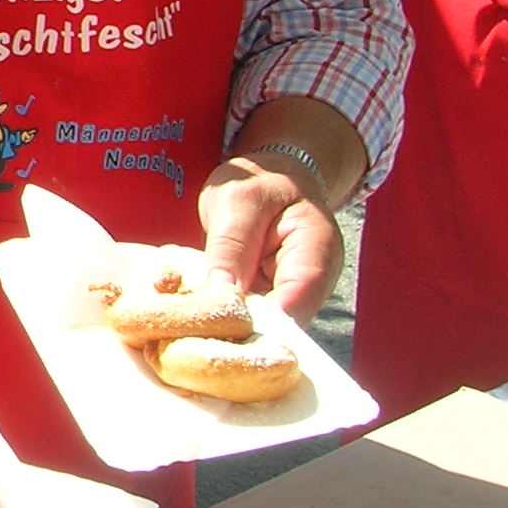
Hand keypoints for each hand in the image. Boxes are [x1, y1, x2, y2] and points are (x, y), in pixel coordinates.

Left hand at [196, 155, 343, 323]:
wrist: (268, 179)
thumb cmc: (258, 183)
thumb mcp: (237, 202)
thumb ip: (231, 247)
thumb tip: (222, 295)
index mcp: (316, 252)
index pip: (297, 300)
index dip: (262, 322)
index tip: (223, 328)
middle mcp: (311, 282)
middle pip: (281, 321)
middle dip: (242, 328)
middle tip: (195, 327)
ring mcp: (290, 293)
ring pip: (263, 323)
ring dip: (229, 324)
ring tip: (191, 319)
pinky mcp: (269, 297)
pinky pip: (249, 314)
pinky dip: (225, 315)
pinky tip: (196, 312)